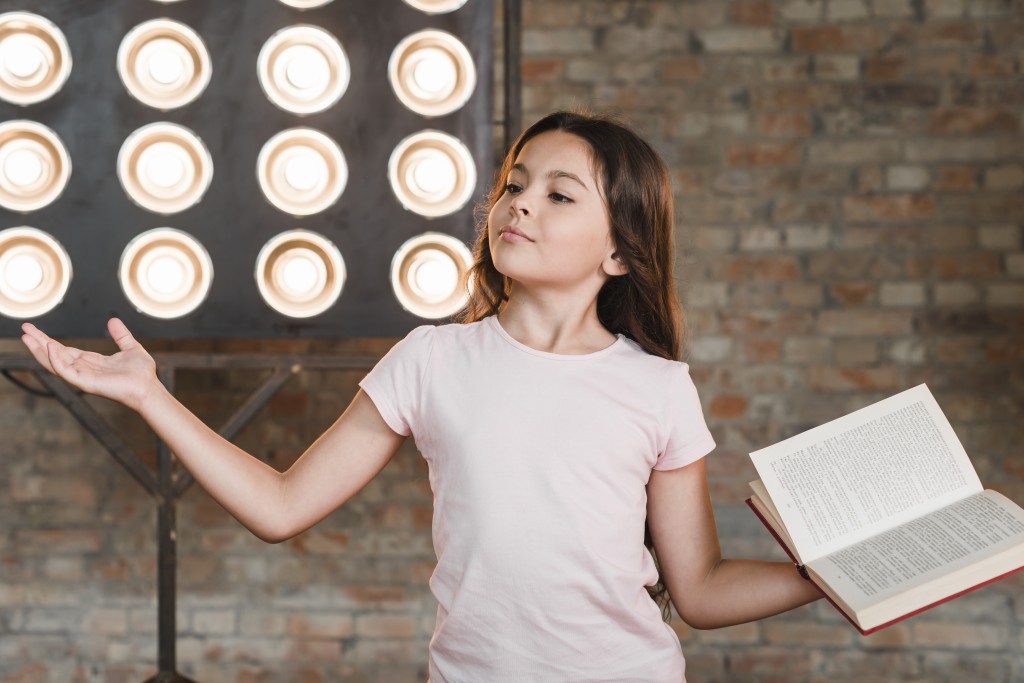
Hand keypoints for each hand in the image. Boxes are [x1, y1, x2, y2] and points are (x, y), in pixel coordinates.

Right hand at [20, 318, 158, 411]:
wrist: (149, 387)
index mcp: (91, 361)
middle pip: (55, 355)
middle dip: (39, 343)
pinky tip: (50, 348)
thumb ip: (121, 335)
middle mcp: (83, 369)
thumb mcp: (130, 347)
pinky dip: (57, 360)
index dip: (49, 340)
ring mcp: (83, 377)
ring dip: (41, 351)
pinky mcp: (86, 383)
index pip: (64, 350)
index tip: (35, 330)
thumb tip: (113, 320)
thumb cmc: (141, 373)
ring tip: (27, 338)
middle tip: (24, 330)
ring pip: (55, 363)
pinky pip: (67, 371)